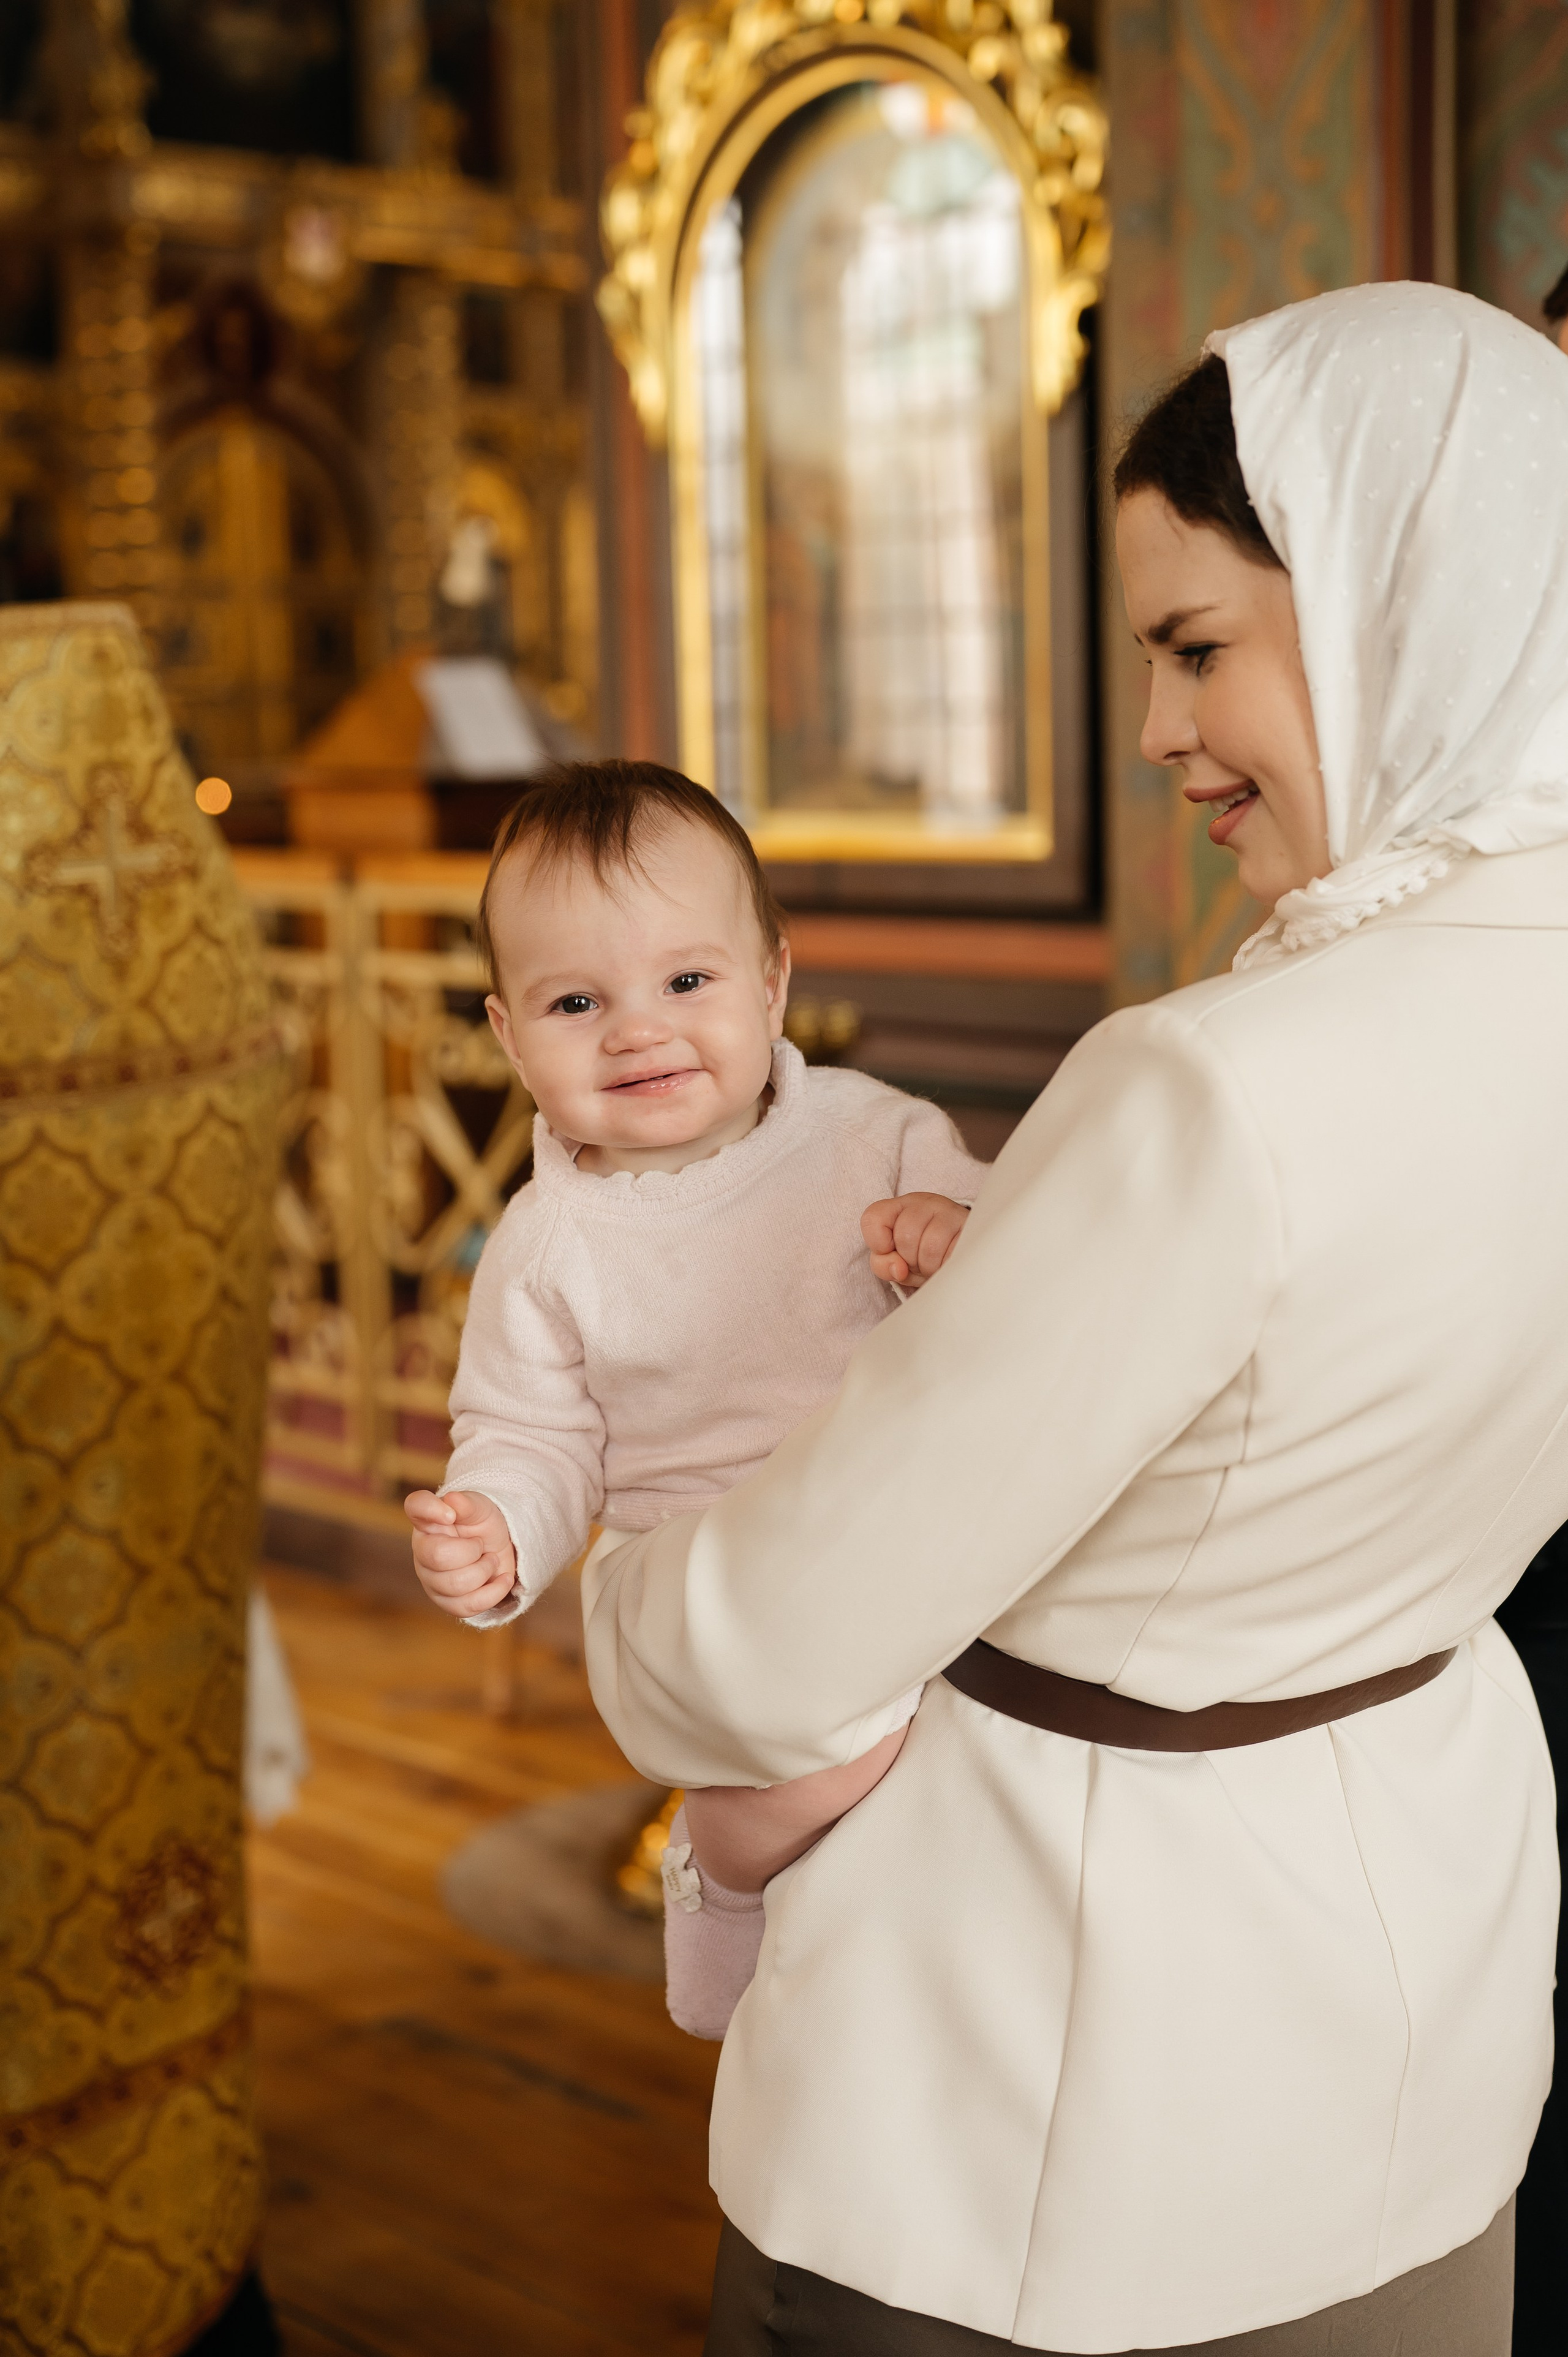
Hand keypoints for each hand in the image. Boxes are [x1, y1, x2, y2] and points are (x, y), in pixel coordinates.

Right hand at [404, 1489, 518, 1618]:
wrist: (498, 1550)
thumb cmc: (482, 1525)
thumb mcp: (481, 1508)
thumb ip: (467, 1504)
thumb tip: (452, 1500)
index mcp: (427, 1520)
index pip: (415, 1506)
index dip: (431, 1509)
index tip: (451, 1514)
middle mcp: (422, 1550)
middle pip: (438, 1556)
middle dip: (472, 1551)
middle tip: (481, 1545)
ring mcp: (431, 1580)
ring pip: (455, 1585)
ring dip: (484, 1571)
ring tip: (490, 1560)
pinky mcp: (447, 1602)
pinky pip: (466, 1607)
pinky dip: (492, 1593)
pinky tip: (502, 1579)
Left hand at [861, 1193, 969, 1288]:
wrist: (964, 1254)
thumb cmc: (924, 1257)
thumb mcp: (898, 1263)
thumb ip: (884, 1265)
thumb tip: (898, 1269)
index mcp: (899, 1207)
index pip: (872, 1218)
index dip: (878, 1244)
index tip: (892, 1252)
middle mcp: (924, 1202)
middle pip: (905, 1236)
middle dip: (911, 1261)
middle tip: (921, 1261)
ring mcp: (949, 1210)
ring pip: (929, 1247)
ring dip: (931, 1267)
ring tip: (936, 1264)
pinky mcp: (969, 1225)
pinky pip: (952, 1254)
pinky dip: (947, 1267)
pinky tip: (949, 1264)